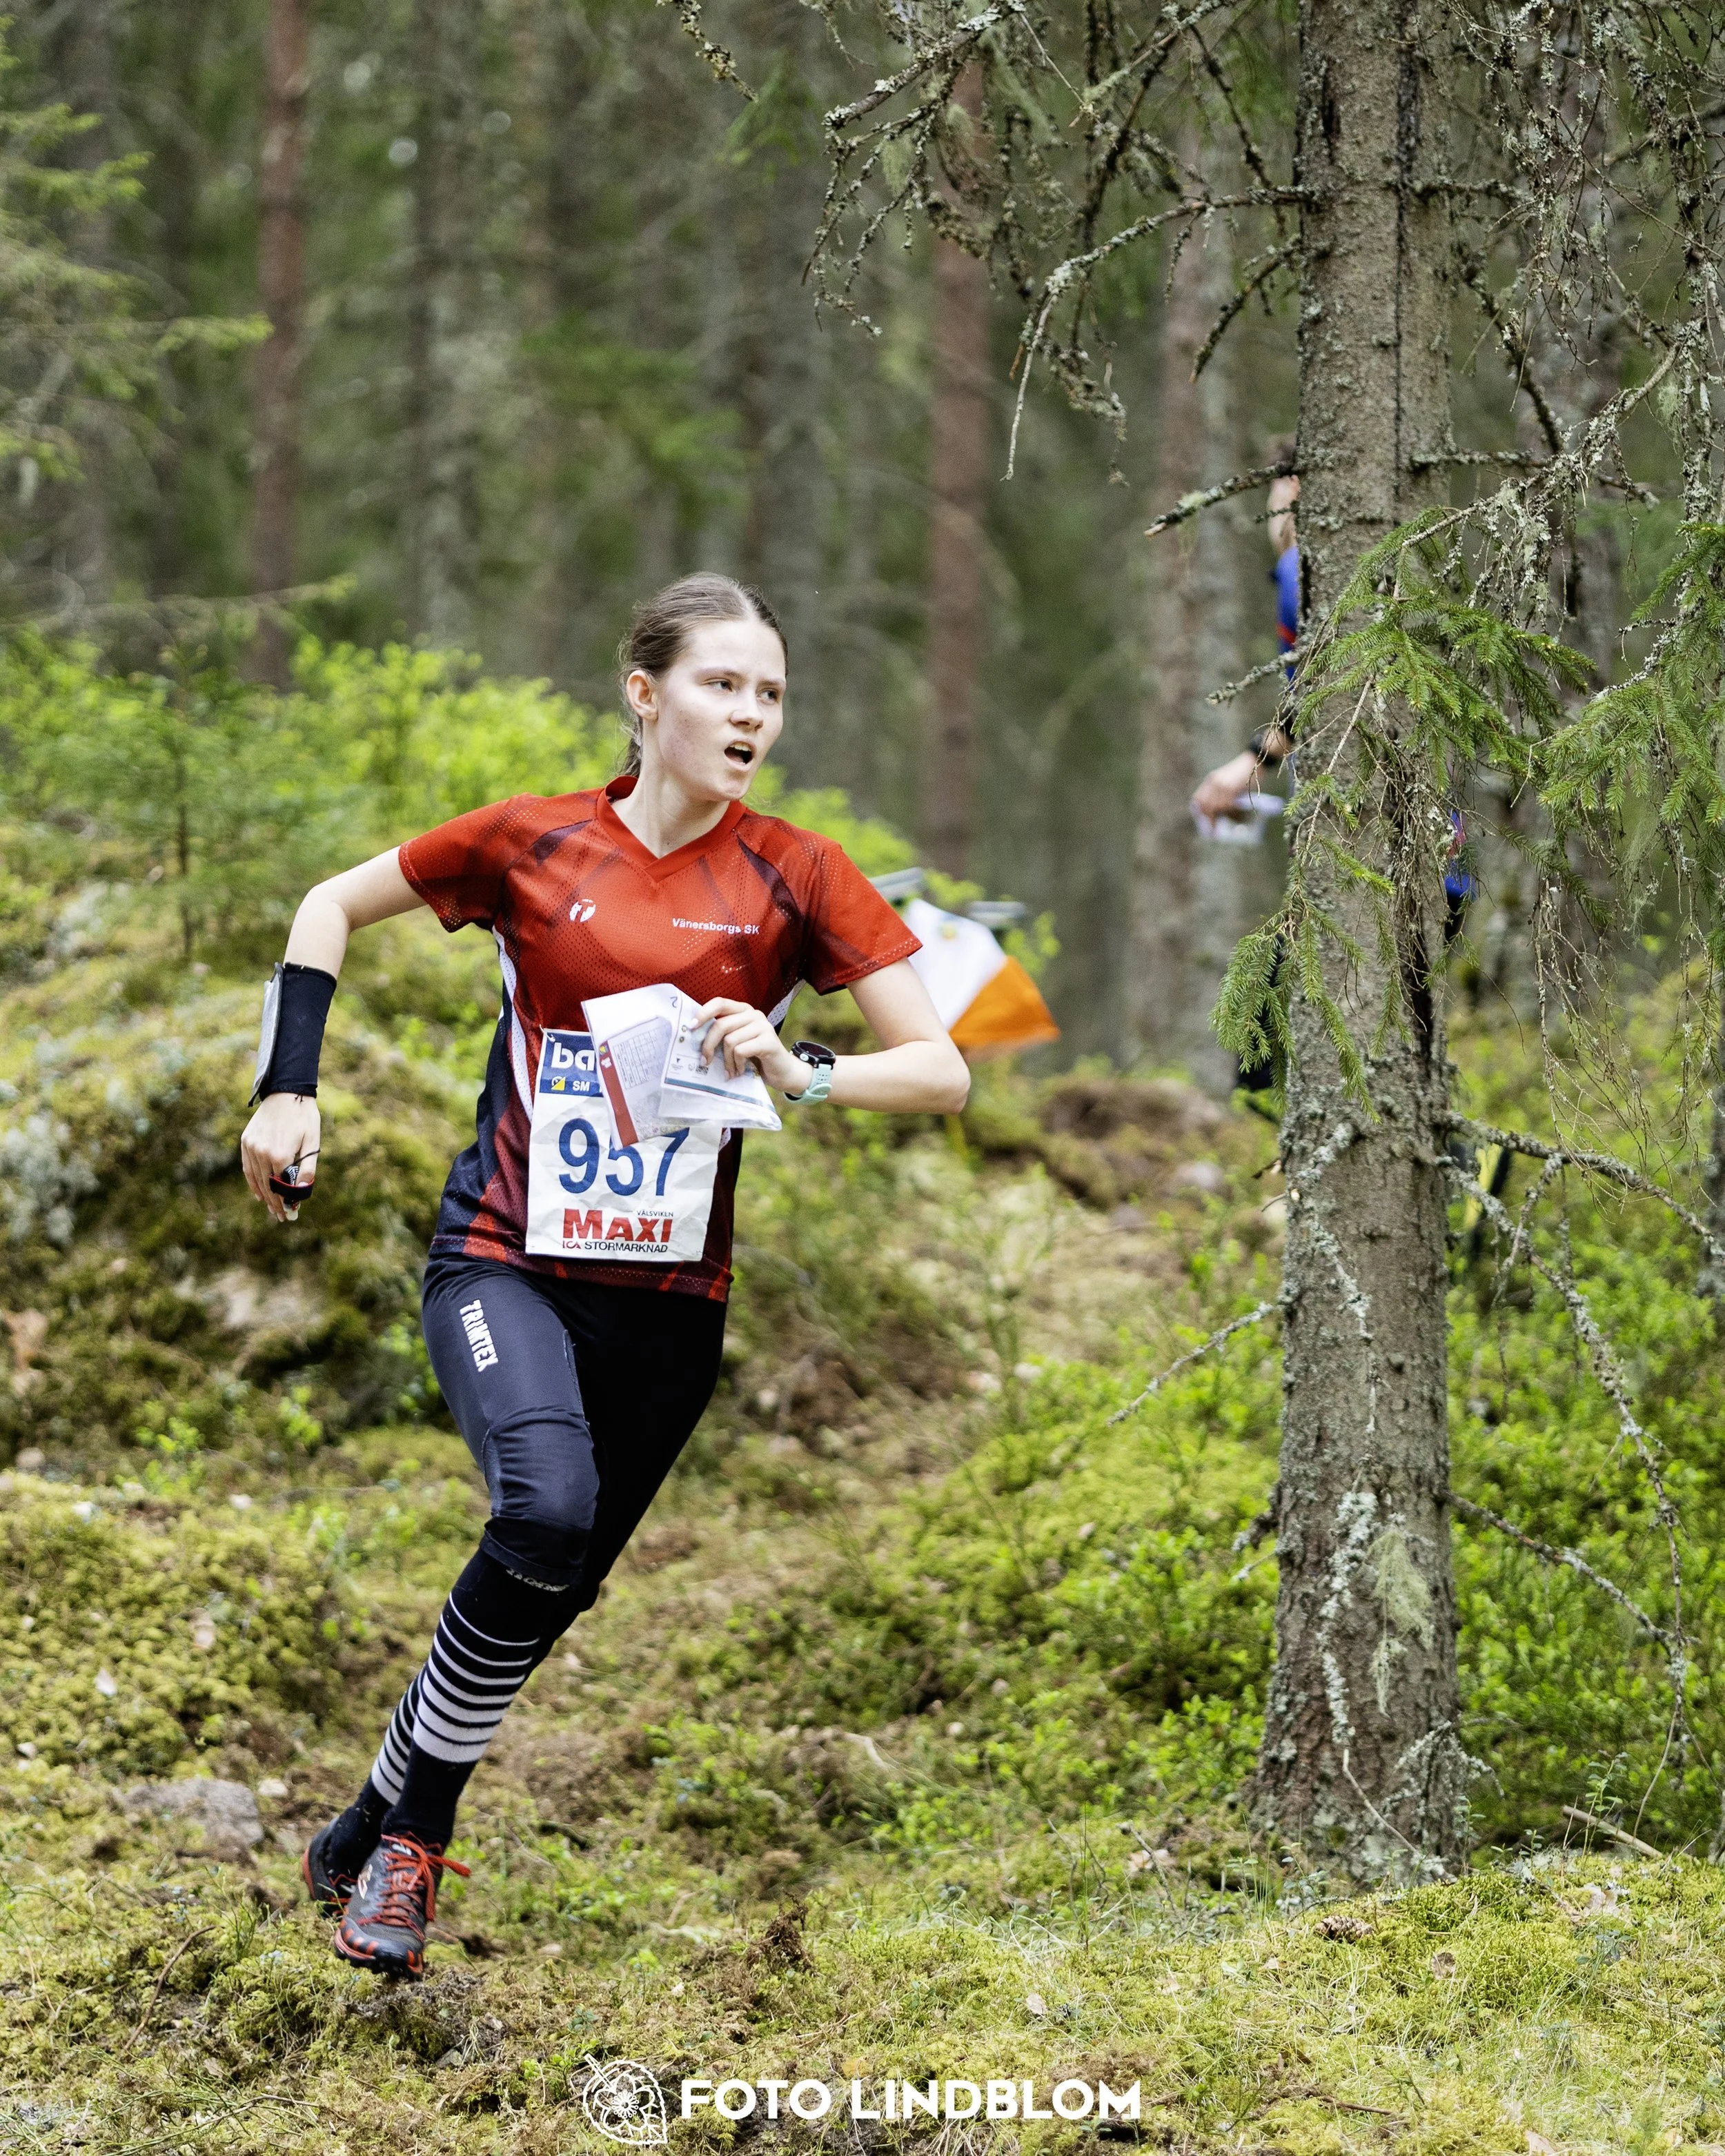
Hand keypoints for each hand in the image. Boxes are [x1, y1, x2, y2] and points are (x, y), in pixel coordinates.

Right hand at [241, 1093, 320, 1221]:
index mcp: (281, 1154)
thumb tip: (302, 1191)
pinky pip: (247, 1167)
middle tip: (282, 1216)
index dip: (287, 1201)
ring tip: (272, 1208)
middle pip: (268, 1185)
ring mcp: (251, 1147)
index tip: (291, 1213)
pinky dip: (253, 1181)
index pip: (282, 1186)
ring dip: (264, 1195)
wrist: (287, 1093)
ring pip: (256, 1178)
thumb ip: (307, 1168)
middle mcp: (262, 1152)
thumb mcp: (312, 1142)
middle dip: (275, 1203)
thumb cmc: (304, 1117)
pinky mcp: (246, 1141)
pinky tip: (259, 1192)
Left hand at [693, 998, 806, 1093]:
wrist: (783, 1072)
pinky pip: (741, 1051)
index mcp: (743, 1010)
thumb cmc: (756, 1057)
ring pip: (730, 1041)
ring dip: (726, 1061)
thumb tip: (694, 1035)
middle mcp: (754, 1014)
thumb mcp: (737, 1042)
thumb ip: (723, 1034)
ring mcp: (763, 1026)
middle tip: (705, 1062)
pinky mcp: (769, 1041)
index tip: (691, 1028)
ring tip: (729, 1071)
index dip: (703, 1013)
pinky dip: (737, 1064)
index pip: (719, 1003)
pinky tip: (740, 1071)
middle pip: (721, 1025)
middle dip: (708, 1046)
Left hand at [1193, 750, 1263, 821]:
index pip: (1198, 799)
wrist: (1254, 762)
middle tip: (1215, 830)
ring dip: (1226, 817)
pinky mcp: (1231, 788)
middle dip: (1210, 819)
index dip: (1200, 812)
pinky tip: (1240, 815)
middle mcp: (1213, 782)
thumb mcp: (1228, 781)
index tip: (1205, 822)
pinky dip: (1234, 813)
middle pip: (1206, 806)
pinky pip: (1228, 806)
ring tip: (1235, 819)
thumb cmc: (1244, 774)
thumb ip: (1221, 794)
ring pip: (1218, 808)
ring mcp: (1221, 785)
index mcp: (1211, 780)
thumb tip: (1219, 815)